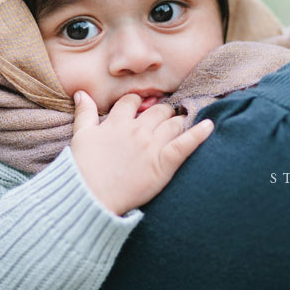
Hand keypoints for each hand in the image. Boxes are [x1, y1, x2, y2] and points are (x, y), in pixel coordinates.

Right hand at [70, 90, 213, 215]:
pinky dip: (199, 134)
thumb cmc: (84, 168)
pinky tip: (209, 125)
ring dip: (178, 121)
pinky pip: (186, 144)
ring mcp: (152, 146)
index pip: (132, 101)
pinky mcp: (164, 164)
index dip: (137, 103)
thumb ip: (84, 112)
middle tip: (164, 118)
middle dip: (162, 112)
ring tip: (182, 122)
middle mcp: (137, 130)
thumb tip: (81, 93)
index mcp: (117, 122)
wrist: (90, 196)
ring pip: (173, 123)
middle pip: (158, 111)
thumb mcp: (80, 136)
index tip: (140, 107)